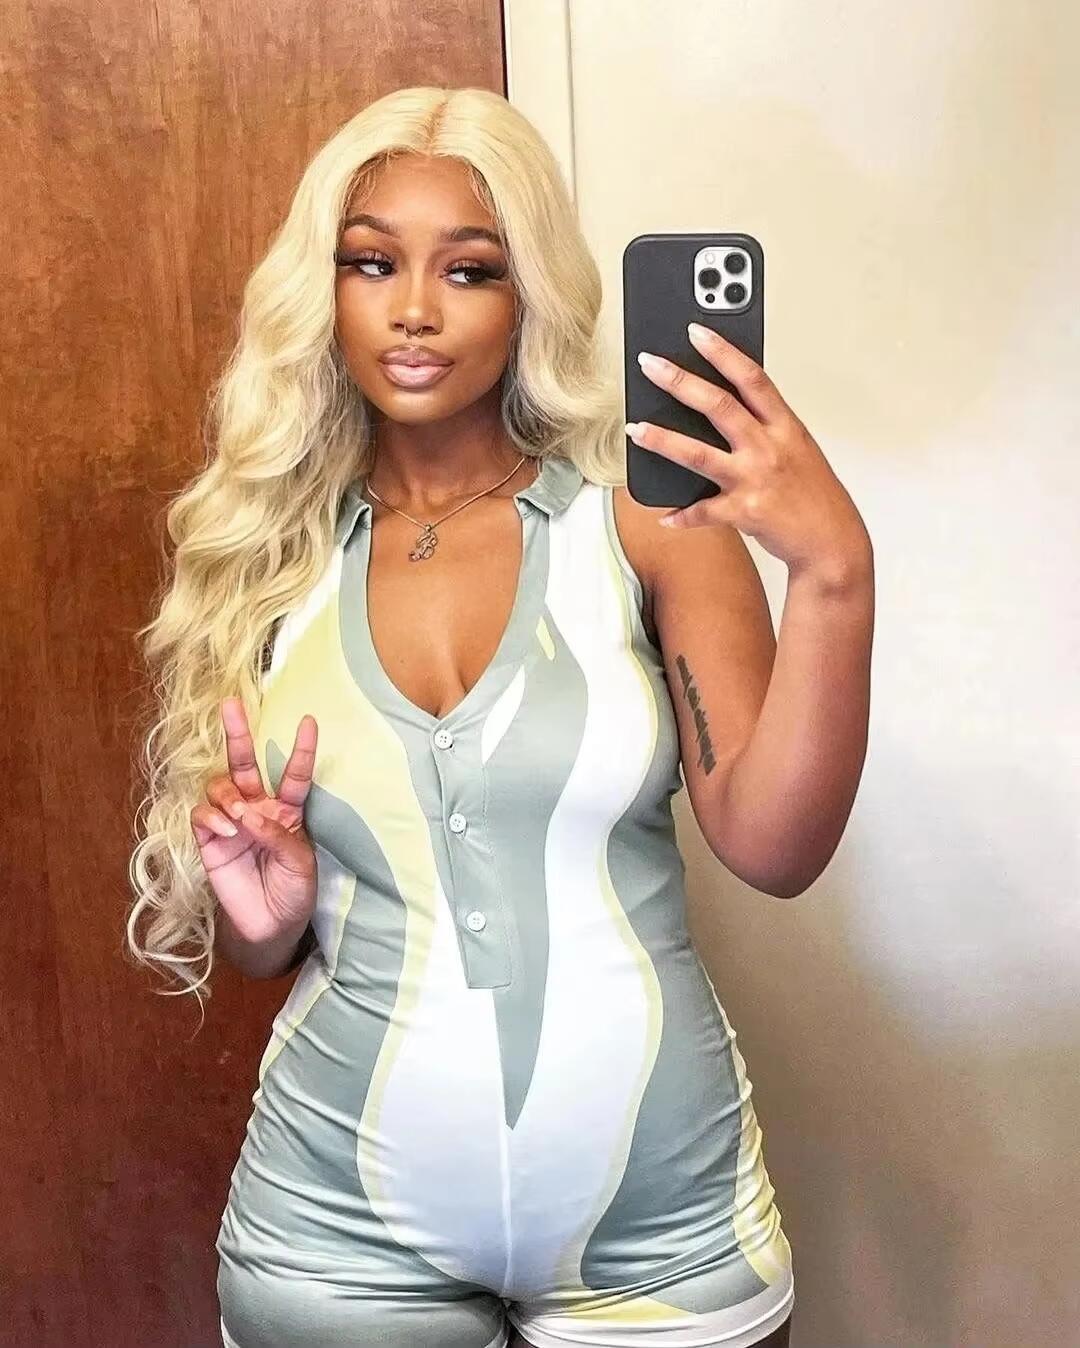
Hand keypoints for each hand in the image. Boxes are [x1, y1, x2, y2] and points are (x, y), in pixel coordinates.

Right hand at [190, 698, 318, 940]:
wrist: (270, 926)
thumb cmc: (294, 892)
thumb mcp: (300, 865)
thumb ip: (279, 837)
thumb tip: (249, 815)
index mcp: (288, 812)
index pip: (294, 774)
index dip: (301, 749)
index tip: (310, 721)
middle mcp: (257, 809)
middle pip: (245, 764)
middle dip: (238, 733)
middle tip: (231, 705)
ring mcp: (231, 823)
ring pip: (220, 786)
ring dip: (227, 795)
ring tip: (237, 817)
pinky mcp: (210, 840)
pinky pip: (202, 815)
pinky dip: (212, 817)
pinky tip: (226, 831)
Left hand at [626, 323, 870, 579]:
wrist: (833, 543)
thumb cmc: (814, 495)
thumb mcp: (797, 449)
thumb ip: (764, 428)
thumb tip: (721, 408)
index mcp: (786, 426)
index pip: (752, 378)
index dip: (723, 352)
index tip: (696, 331)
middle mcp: (770, 448)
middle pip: (719, 406)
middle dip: (680, 381)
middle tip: (650, 364)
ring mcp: (755, 479)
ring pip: (699, 454)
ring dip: (663, 440)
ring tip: (635, 429)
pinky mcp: (745, 512)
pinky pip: (703, 512)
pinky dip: (681, 515)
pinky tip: (664, 514)